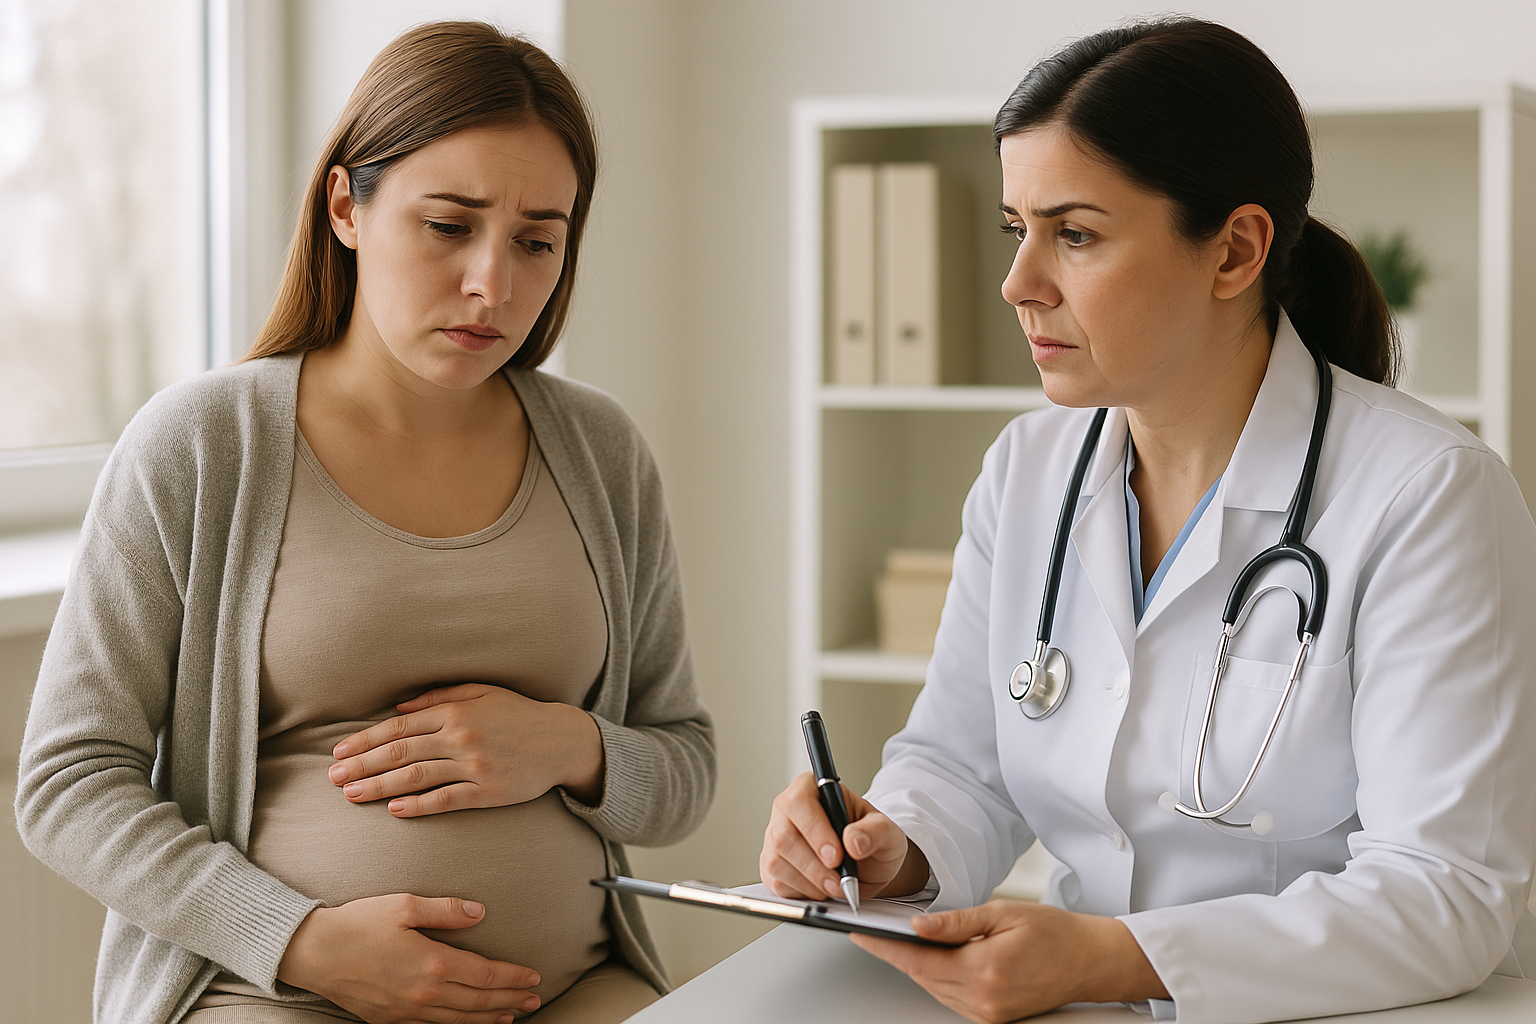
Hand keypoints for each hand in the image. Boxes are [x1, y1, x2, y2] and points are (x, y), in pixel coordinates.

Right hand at [277, 894, 540, 1022]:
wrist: (314, 953)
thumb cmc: (359, 923)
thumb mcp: (405, 905)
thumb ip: (446, 910)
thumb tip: (480, 912)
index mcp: (432, 963)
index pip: (485, 974)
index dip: (512, 978)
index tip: (534, 977)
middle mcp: (424, 993)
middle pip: (478, 1002)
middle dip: (509, 1001)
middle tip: (534, 1000)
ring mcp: (407, 1011)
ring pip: (459, 1020)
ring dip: (488, 1018)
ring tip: (510, 1016)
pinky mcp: (390, 1019)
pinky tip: (468, 1023)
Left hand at [328, 683, 604, 815]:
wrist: (562, 741)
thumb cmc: (519, 714)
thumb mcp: (483, 692)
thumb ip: (440, 696)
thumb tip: (399, 707)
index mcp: (457, 711)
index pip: (399, 726)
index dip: (366, 740)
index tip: (340, 751)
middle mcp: (461, 737)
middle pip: (400, 752)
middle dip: (362, 765)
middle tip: (333, 777)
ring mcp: (474, 766)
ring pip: (416, 777)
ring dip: (379, 787)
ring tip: (351, 794)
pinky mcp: (488, 792)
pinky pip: (445, 800)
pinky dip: (418, 805)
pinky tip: (394, 810)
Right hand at [760, 771, 928, 901]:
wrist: (868, 865)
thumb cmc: (871, 838)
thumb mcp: (886, 830)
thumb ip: (875, 831)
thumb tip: (853, 840)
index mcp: (811, 788)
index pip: (799, 802)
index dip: (815, 830)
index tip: (836, 856)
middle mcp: (787, 811)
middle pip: (783, 837)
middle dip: (813, 866)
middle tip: (839, 881)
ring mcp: (775, 839)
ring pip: (777, 863)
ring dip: (810, 882)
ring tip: (836, 886)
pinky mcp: (771, 866)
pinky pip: (777, 883)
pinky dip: (802, 892)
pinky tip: (822, 889)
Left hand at [849, 900, 1168, 1022]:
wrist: (1091, 961)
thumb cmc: (1055, 933)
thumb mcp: (1003, 913)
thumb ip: (956, 922)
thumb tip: (918, 927)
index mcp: (985, 970)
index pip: (919, 960)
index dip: (886, 947)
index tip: (862, 934)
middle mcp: (984, 999)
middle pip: (923, 976)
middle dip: (897, 954)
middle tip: (873, 932)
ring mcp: (989, 1013)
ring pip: (934, 988)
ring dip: (916, 966)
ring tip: (898, 940)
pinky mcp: (993, 1018)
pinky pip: (952, 997)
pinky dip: (938, 978)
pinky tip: (933, 958)